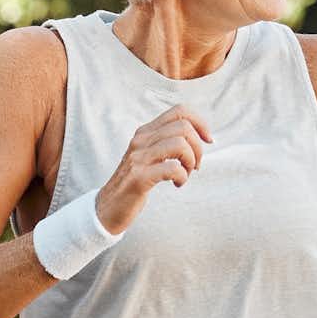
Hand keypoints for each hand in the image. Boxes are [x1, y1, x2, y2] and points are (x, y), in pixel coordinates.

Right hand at [99, 105, 214, 232]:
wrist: (109, 206)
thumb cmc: (136, 182)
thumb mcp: (150, 156)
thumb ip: (167, 143)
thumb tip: (199, 138)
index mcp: (146, 132)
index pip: (179, 111)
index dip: (200, 123)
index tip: (207, 141)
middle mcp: (141, 140)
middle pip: (183, 127)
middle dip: (198, 148)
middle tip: (195, 166)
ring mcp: (139, 158)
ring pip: (180, 145)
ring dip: (191, 162)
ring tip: (185, 174)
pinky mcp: (139, 177)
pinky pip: (172, 168)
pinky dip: (182, 177)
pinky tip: (177, 184)